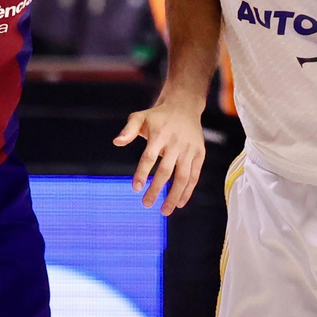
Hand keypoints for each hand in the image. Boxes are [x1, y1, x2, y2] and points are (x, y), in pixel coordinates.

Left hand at [113, 97, 206, 213]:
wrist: (184, 105)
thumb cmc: (158, 116)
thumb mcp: (140, 116)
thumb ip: (129, 130)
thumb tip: (117, 142)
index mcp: (160, 133)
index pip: (150, 156)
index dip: (143, 173)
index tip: (136, 188)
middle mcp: (176, 142)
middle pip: (166, 170)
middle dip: (156, 189)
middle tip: (146, 204)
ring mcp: (189, 149)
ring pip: (183, 176)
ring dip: (174, 195)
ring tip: (165, 211)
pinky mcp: (200, 153)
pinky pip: (195, 175)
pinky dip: (188, 191)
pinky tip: (180, 203)